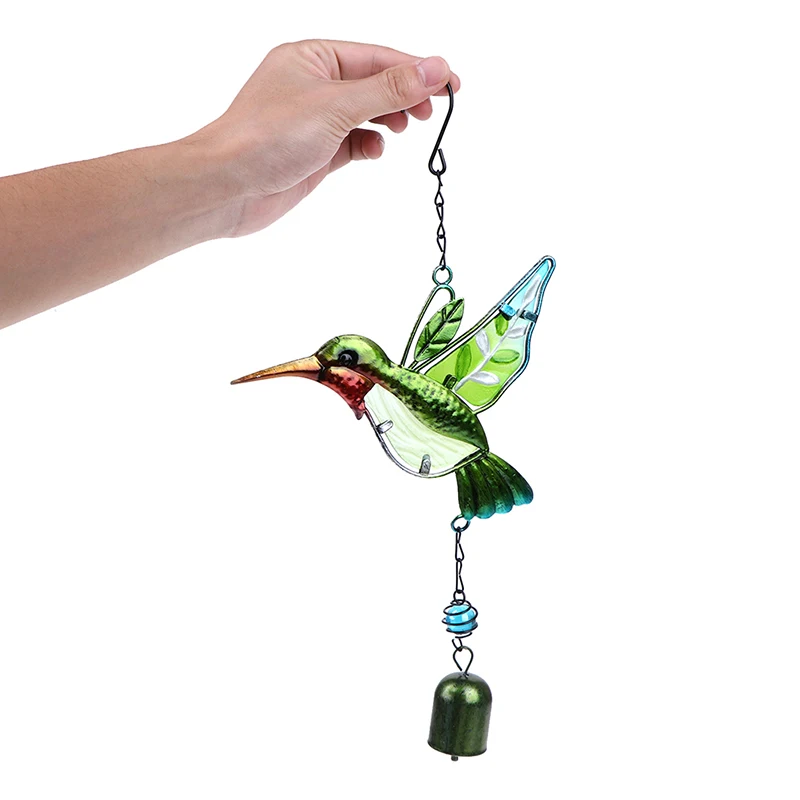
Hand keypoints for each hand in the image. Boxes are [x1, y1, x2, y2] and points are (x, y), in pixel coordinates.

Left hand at [189, 39, 459, 236]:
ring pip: (365, 114)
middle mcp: (313, 84)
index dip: (417, 69)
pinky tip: (376, 150)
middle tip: (432, 112)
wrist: (228, 187)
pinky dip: (369, 145)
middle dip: (405, 96)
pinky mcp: (314, 153)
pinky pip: (353, 143)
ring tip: (406, 128)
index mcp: (313, 57)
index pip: (377, 57)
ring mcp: (313, 121)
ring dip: (389, 119)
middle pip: (374, 83)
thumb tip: (436, 67)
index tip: (452, 84)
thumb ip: (389, 88)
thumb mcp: (337, 105)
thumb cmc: (268, 136)